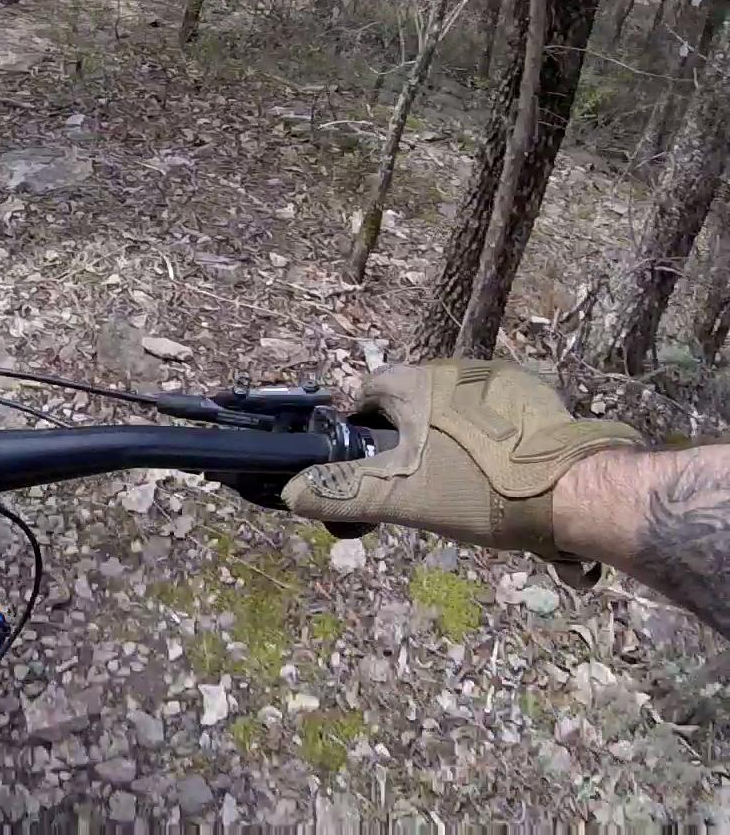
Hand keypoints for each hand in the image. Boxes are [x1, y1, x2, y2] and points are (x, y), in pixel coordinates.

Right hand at [283, 360, 641, 562]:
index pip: (369, 391)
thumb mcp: (399, 497)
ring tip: (461, 482)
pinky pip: (497, 413)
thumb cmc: (477, 490)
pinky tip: (497, 472)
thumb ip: (341, 492)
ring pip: (456, 406)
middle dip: (410, 435)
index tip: (368, 462)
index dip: (361, 427)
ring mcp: (503, 379)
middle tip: (416, 481)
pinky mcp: (540, 397)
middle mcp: (457, 368)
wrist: (574, 494)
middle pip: (414, 399)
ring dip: (451, 435)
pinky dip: (490, 437)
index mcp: (418, 382)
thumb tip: (291, 492)